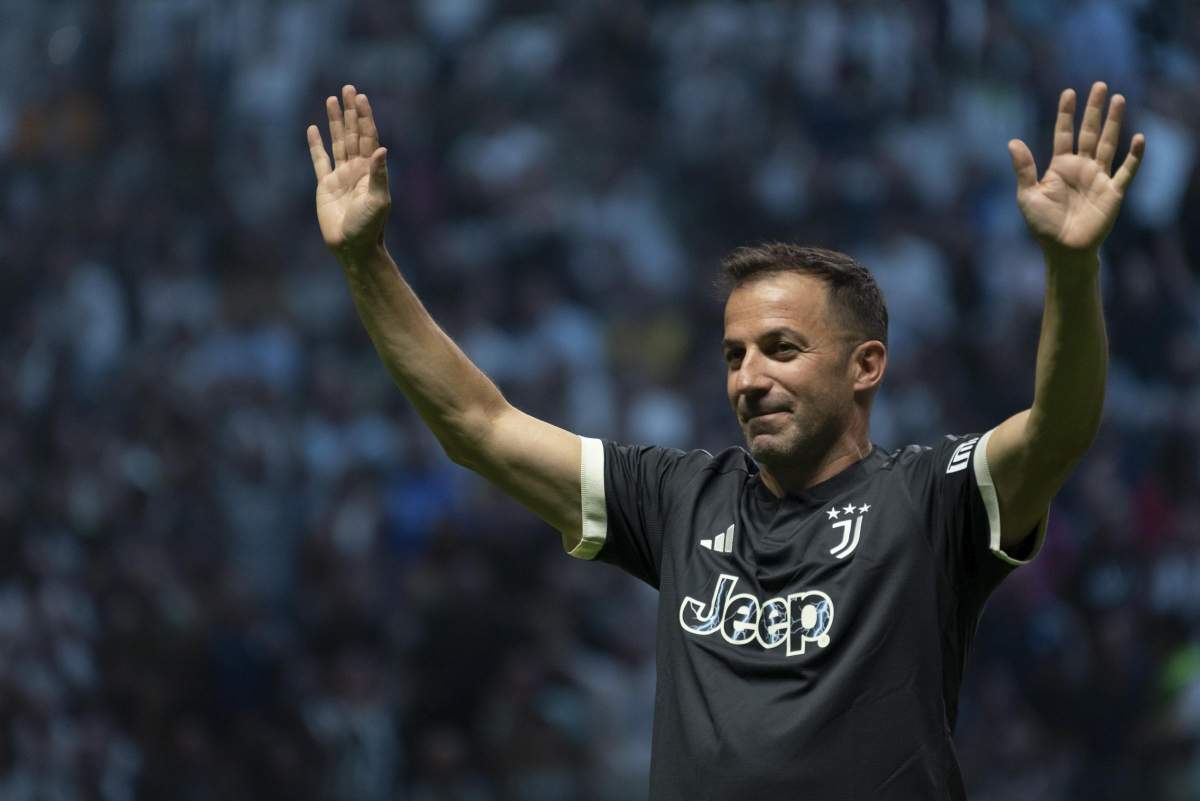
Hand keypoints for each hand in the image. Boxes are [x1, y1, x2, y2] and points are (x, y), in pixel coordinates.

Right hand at [307, 84, 390, 260]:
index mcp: (371, 170)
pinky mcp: (325, 185)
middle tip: (348, 88)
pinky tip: (312, 128)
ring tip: (331, 100)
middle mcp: (357, 169)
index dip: (365, 117)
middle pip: (353, 133)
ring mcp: (341, 176)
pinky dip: (315, 144)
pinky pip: (319, 160)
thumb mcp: (378, 200)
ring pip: (337, 141)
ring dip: (335, 121)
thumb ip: (379, 174)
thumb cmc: (369, 227)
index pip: (368, 137)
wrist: (352, 246)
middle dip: (351, 111)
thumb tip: (382, 148)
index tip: (361, 98)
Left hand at [1008, 82, 1144, 261]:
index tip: (1069, 92)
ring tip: (1118, 99)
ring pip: (1108, 144)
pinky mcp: (1113, 192)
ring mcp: (1098, 178)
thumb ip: (1023, 169)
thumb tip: (1012, 141)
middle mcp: (1081, 167)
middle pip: (1089, 132)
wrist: (1064, 250)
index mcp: (1059, 166)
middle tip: (1099, 86)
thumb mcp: (1028, 195)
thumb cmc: (1043, 225)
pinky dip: (1133, 156)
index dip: (1066, 114)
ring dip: (1113, 123)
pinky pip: (1126, 171)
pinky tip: (1138, 138)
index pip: (1064, 134)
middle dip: (1094, 110)